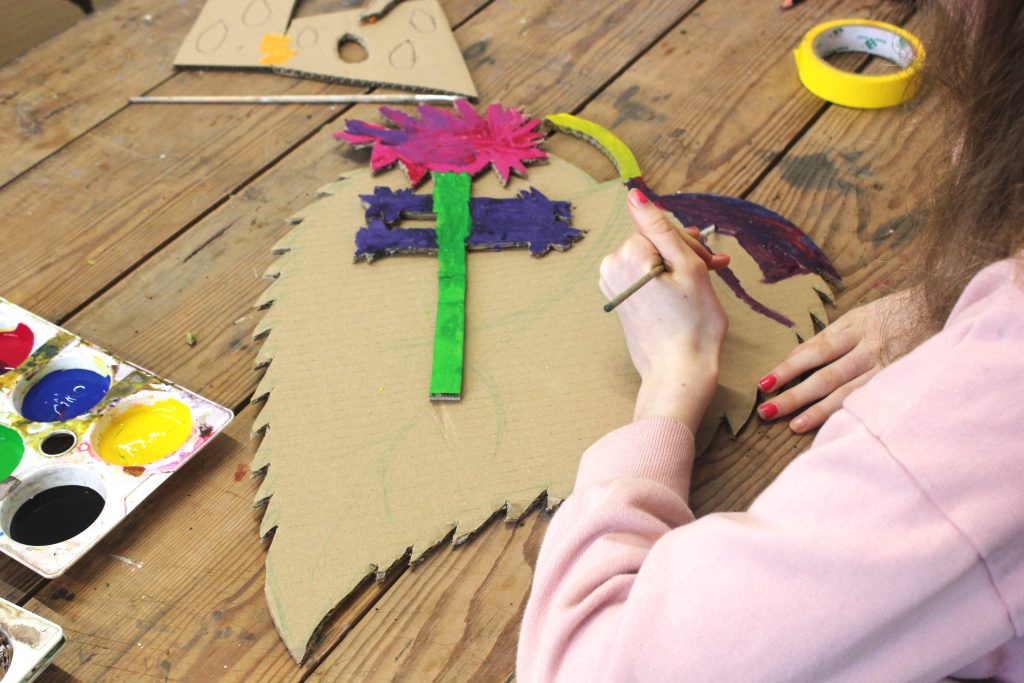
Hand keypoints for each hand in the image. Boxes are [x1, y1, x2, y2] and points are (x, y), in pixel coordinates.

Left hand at [599, 189, 728, 431]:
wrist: (679, 371)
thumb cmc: (692, 323)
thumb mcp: (687, 266)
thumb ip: (660, 227)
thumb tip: (634, 195)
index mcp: (627, 254)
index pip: (664, 230)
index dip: (691, 245)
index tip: (709, 265)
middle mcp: (611, 267)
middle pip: (656, 243)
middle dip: (685, 255)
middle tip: (711, 273)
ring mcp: (611, 286)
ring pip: (652, 260)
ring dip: (678, 267)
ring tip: (702, 285)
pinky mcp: (617, 300)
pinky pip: (644, 277)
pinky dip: (665, 281)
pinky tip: (686, 293)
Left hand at [755, 290, 914, 431]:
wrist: (945, 307)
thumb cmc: (896, 313)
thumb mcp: (861, 314)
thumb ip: (832, 336)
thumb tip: (796, 356)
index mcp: (855, 326)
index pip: (815, 350)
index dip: (788, 366)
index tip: (764, 383)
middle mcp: (868, 347)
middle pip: (826, 374)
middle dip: (795, 394)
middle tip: (767, 410)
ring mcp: (888, 366)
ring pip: (848, 392)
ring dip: (818, 410)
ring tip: (794, 425)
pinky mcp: (902, 380)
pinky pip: (872, 400)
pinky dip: (851, 414)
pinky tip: (834, 428)